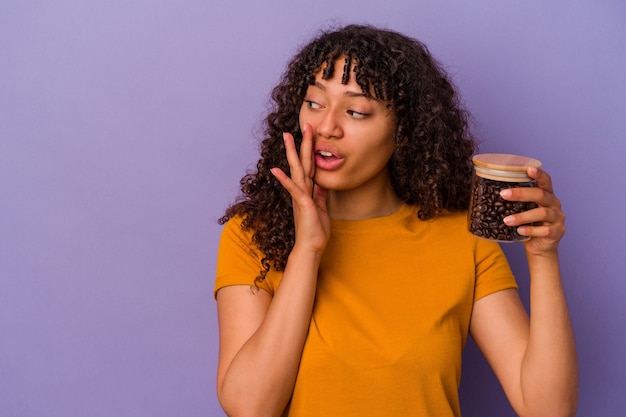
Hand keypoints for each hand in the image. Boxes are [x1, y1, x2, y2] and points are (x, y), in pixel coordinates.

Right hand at [270, 124, 330, 252]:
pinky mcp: (301, 204)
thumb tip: (322, 183)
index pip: (310, 165)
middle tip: (304, 125)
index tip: (311, 134)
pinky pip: (293, 189)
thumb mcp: (321, 208)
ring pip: (297, 170)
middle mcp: (302, 190)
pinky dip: (285, 179)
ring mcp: (300, 196)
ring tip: (288, 137)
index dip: (311, 150)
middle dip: (303, 143)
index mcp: (308, 190)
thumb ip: (320, 194)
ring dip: (293, 153)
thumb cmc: (316, 231)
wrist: (311, 248)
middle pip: (302, 162)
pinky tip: (275, 169)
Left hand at [500, 167, 565, 255]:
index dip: (538, 174)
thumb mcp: (523, 210)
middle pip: (541, 194)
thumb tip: (487, 192)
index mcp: (546, 195)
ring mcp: (557, 218)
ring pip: (542, 213)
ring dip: (522, 216)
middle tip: (504, 194)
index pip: (545, 181)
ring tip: (507, 220)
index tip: (529, 168)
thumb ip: (515, 202)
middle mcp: (554, 204)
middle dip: (521, 193)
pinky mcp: (557, 232)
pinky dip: (530, 230)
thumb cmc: (529, 224)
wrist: (540, 247)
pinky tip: (519, 231)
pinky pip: (544, 230)